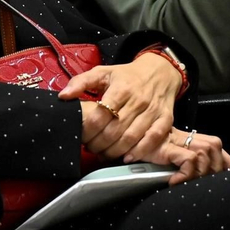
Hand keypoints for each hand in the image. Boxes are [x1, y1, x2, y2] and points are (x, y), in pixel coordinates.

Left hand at [64, 53, 182, 161]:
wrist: (159, 72)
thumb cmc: (126, 75)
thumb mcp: (103, 72)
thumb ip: (81, 82)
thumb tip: (63, 96)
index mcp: (121, 88)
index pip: (101, 114)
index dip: (89, 130)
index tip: (82, 136)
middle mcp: (138, 100)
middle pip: (115, 130)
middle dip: (98, 143)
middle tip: (90, 147)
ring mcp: (153, 110)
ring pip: (131, 138)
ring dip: (114, 151)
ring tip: (103, 154)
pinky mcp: (166, 119)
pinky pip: (153, 139)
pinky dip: (139, 151)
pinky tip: (126, 157)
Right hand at [153, 127, 229, 184]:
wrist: (125, 143)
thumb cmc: (147, 154)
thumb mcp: (171, 158)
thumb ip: (187, 162)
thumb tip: (203, 179)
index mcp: (192, 139)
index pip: (219, 149)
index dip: (225, 164)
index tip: (223, 179)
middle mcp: (187, 137)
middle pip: (216, 149)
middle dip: (214, 170)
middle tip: (201, 185)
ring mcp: (176, 140)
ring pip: (205, 153)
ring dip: (199, 172)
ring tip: (186, 183)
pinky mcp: (167, 147)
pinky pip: (189, 160)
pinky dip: (186, 174)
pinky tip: (174, 181)